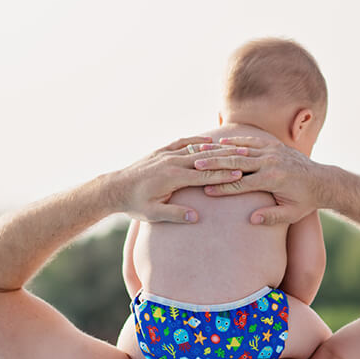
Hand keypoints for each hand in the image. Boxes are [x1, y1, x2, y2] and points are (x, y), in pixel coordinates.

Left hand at [110, 136, 248, 222]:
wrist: (114, 188)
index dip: (223, 175)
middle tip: (245, 158)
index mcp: (172, 178)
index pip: (204, 175)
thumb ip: (175, 214)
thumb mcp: (153, 214)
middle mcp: (171, 162)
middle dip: (226, 159)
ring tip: (234, 148)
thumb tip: (195, 217)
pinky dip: (196, 141)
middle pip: (204, 159)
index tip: (241, 174)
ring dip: (215, 149)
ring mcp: (166, 154)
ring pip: (195, 148)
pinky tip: (208, 141)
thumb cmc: (134, 204)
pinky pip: (183, 142)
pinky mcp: (161, 151)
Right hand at [194, 136, 328, 224]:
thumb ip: (271, 217)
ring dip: (221, 151)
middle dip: (214, 164)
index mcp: (273, 180)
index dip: (222, 187)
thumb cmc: (306, 201)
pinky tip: (222, 142)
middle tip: (195, 165)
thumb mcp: (291, 214)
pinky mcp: (274, 146)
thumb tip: (251, 220)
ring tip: (202, 153)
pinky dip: (236, 142)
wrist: (323, 181)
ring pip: (241, 150)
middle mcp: (271, 162)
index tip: (205, 190)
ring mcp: (273, 151)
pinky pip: (252, 142)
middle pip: (236, 163)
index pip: (241, 183)